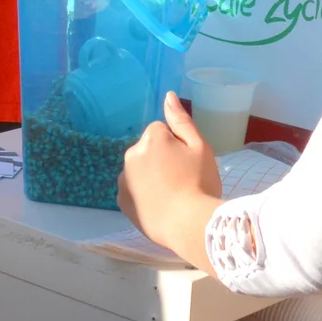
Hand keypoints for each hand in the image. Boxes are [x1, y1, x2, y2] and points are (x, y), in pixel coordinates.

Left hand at [117, 93, 224, 267]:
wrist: (188, 225)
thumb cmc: (200, 183)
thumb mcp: (200, 147)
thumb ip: (181, 120)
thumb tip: (168, 96)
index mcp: (151, 138)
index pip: (162, 132)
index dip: (178, 146)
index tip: (188, 163)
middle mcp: (131, 154)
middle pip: (148, 149)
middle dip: (161, 159)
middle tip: (181, 179)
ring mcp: (124, 179)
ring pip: (139, 169)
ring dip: (150, 176)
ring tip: (170, 195)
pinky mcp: (121, 200)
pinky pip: (132, 189)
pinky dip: (142, 194)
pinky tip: (158, 205)